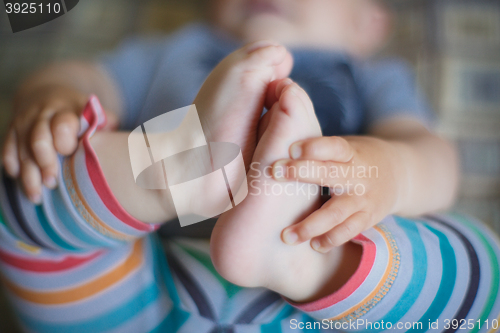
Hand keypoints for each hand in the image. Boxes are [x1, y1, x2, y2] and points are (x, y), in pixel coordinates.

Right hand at [2, 84, 117, 202]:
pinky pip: (7, 149)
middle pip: (38, 139)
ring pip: (21, 149)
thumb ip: (105, 122)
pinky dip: (12, 166)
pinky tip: (19, 180)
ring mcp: (24, 122)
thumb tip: (121, 138)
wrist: (48, 94)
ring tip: (37, 197)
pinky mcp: (12, 131)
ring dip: (28, 174)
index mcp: (67, 109)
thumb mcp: (93, 112)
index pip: (63, 123)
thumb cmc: (78, 112)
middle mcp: (43, 114)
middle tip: (52, 183)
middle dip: (44, 163)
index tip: (69, 152)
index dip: (64, 138)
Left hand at [272, 135, 406, 252]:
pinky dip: (331, 239)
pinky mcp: (367, 218)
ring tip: (286, 235)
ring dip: (311, 225)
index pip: (334, 146)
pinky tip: (313, 245)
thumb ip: (317, 150)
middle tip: (274, 173)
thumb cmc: (355, 159)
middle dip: (302, 172)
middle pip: (330, 173)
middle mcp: (358, 174)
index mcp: (350, 152)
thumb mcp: (344, 147)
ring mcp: (363, 199)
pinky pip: (348, 231)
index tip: (291, 148)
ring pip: (337, 212)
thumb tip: (274, 144)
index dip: (314, 146)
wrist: (400, 174)